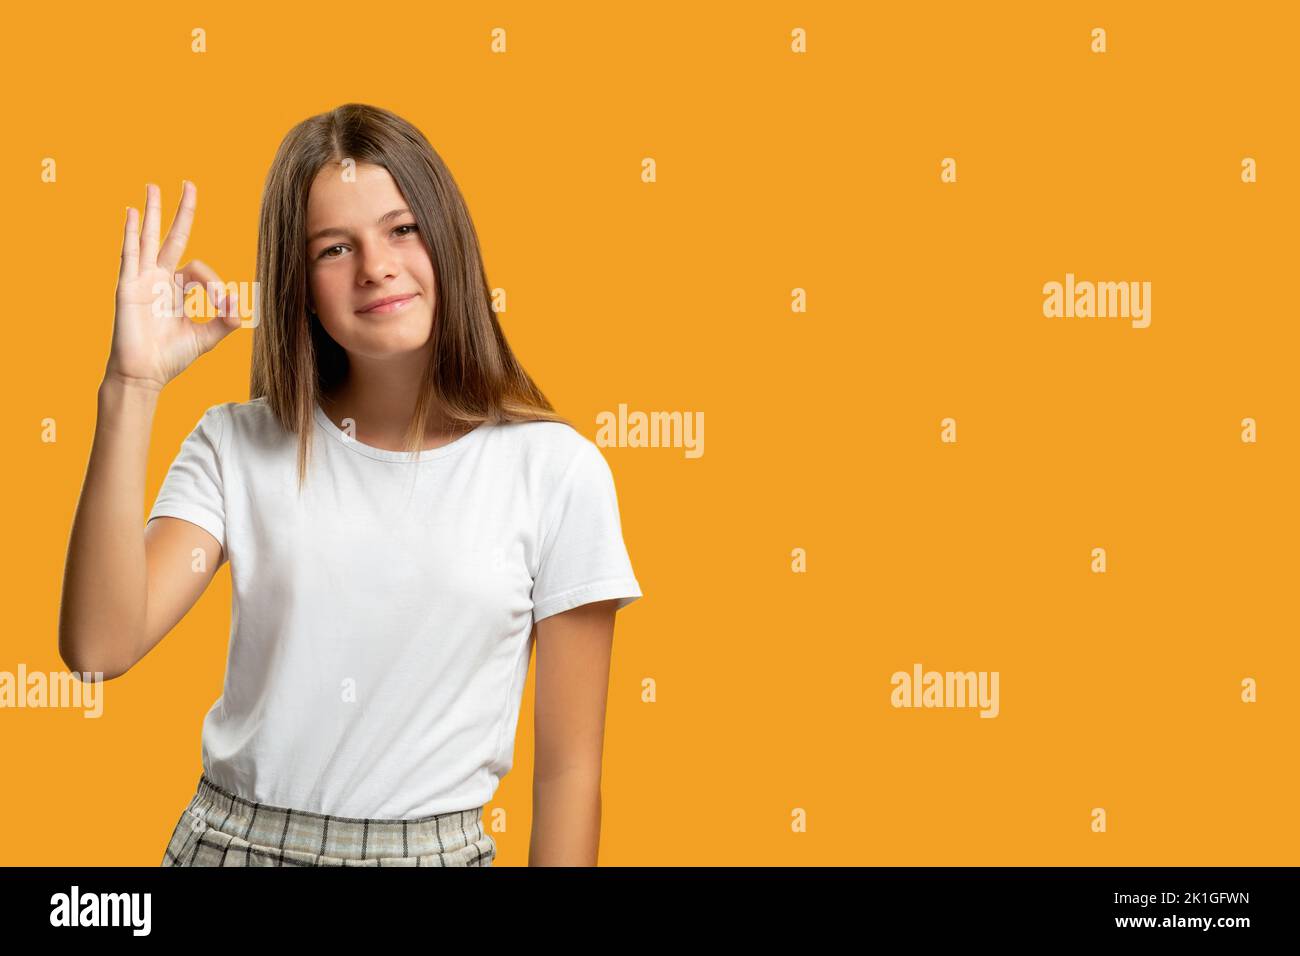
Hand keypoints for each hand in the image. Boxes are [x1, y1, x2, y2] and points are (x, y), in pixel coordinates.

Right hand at [104, 182, 240, 391]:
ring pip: (149, 238)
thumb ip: (224, 322)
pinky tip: (133, 213)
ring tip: (153, 186)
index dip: (214, 284)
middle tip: (188, 184)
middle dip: (180, 212)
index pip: (198, 269)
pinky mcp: (128, 287)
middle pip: (171, 237)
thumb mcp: (207, 338)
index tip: (221, 304)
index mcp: (177, 289)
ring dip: (152, 212)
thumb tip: (242, 308)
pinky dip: (132, 233)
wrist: (145, 374)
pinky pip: (130, 254)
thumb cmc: (171, 358)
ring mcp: (141, 280)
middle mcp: (159, 279)